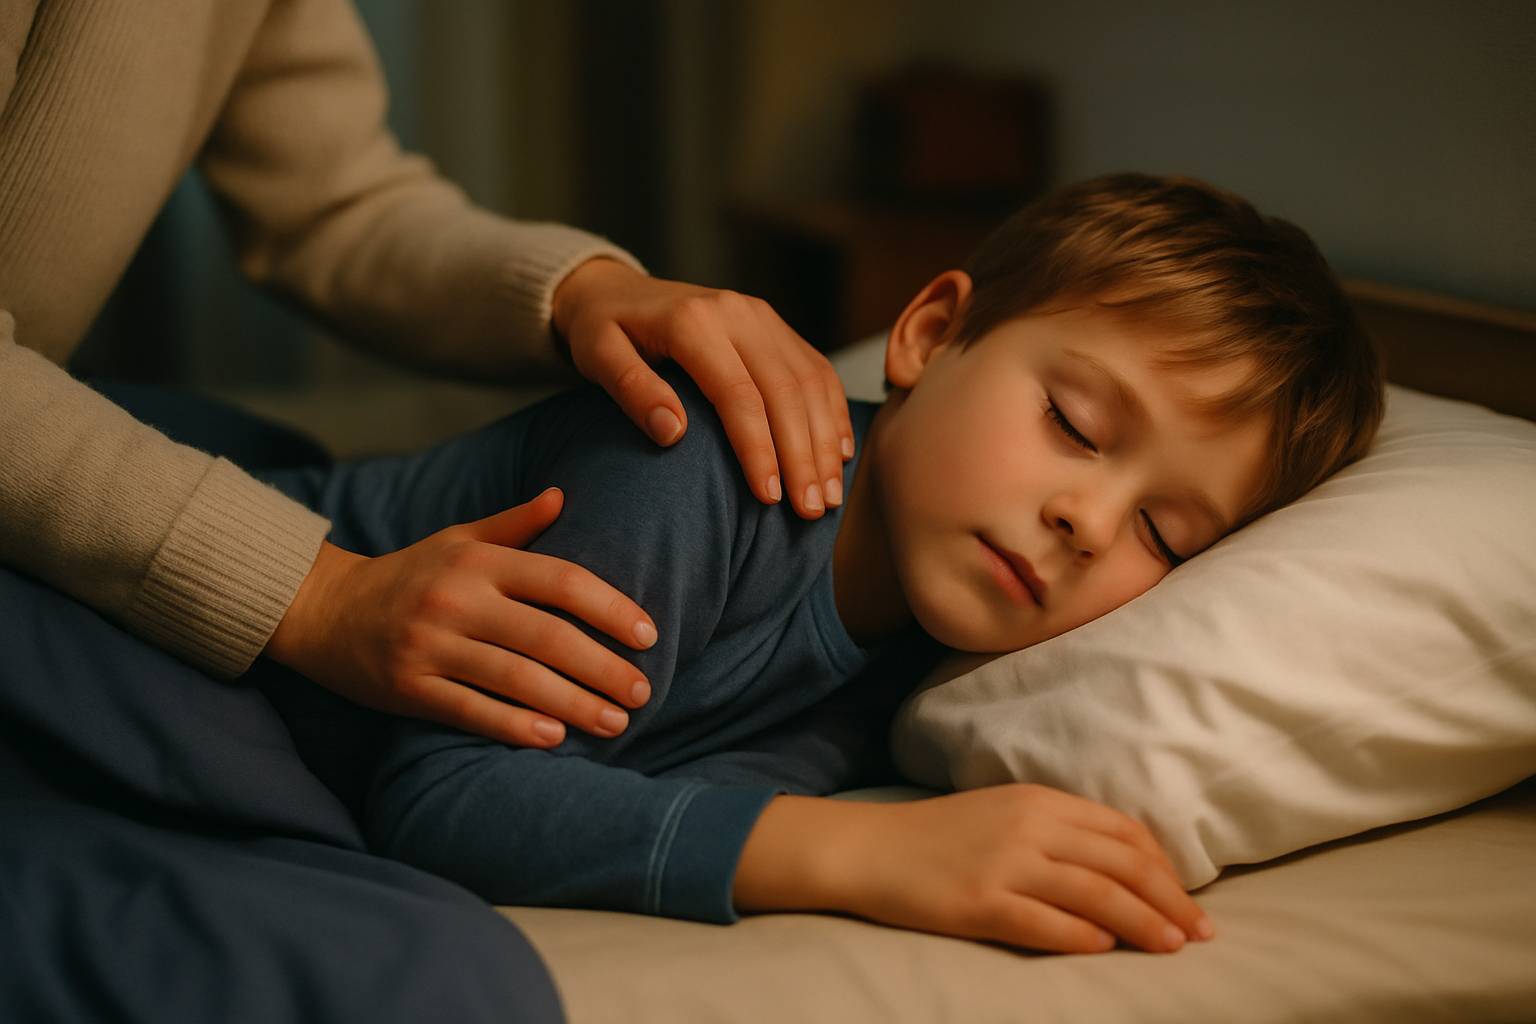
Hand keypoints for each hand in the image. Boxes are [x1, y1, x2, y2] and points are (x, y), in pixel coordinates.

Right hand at [265, 487, 655, 747]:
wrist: (322, 610)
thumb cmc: (409, 575)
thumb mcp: (458, 540)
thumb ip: (514, 524)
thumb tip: (564, 495)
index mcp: (478, 562)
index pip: (560, 580)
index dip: (610, 607)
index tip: (648, 634)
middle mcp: (457, 600)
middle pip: (546, 636)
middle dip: (602, 667)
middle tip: (644, 691)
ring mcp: (431, 646)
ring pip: (516, 678)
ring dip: (573, 704)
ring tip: (616, 722)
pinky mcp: (408, 688)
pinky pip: (471, 711)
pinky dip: (515, 727)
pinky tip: (554, 739)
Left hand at [552, 258, 854, 519]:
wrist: (615, 289)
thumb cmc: (602, 331)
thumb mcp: (597, 356)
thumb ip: (633, 391)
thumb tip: (674, 433)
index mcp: (693, 322)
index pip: (738, 394)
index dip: (759, 449)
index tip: (769, 498)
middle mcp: (737, 313)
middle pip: (785, 391)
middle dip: (803, 455)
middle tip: (811, 510)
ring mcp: (762, 317)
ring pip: (810, 382)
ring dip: (824, 441)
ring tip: (829, 495)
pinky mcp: (774, 325)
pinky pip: (816, 369)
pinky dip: (832, 412)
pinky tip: (839, 453)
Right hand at [734, 786, 1212, 954]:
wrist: (868, 848)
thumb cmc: (937, 836)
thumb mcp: (1002, 813)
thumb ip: (1056, 831)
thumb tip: (1118, 867)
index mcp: (1039, 800)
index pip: (1123, 830)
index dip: (1164, 866)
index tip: (1186, 898)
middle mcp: (1029, 826)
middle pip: (1121, 863)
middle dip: (1171, 900)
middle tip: (1201, 933)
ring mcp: (1005, 864)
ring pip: (1096, 894)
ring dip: (1143, 923)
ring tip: (1172, 947)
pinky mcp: (980, 902)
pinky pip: (1046, 923)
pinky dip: (1083, 937)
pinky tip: (1105, 949)